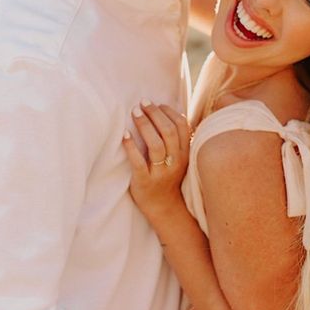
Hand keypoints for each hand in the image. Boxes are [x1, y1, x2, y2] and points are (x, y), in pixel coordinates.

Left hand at [123, 101, 190, 221]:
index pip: (182, 126)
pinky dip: (131, 147)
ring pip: (156, 145)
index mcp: (185, 153)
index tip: (156, 103)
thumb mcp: (179, 158)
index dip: (169, 111)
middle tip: (142, 103)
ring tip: (134, 112)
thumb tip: (166, 111)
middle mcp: (175, 162)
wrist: (164, 207)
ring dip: (144, 125)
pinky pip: (138, 163)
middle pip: (168, 132)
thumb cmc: (169, 177)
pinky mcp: (145, 182)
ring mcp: (161, 173)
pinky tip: (124, 135)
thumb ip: (176, 139)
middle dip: (155, 114)